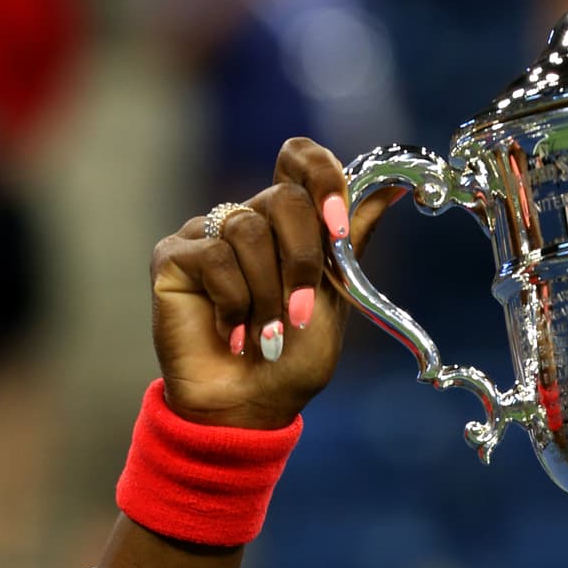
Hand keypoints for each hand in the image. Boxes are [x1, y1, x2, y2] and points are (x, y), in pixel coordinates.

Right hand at [150, 138, 404, 429]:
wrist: (248, 407)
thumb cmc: (289, 360)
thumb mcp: (334, 299)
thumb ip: (349, 242)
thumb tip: (393, 190)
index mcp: (288, 224)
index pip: (299, 159)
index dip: (322, 178)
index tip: (338, 226)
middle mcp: (246, 219)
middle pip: (284, 198)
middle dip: (303, 261)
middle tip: (301, 313)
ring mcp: (207, 235)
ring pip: (248, 230)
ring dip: (268, 295)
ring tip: (266, 337)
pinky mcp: (173, 256)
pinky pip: (215, 257)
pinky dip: (234, 304)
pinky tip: (233, 335)